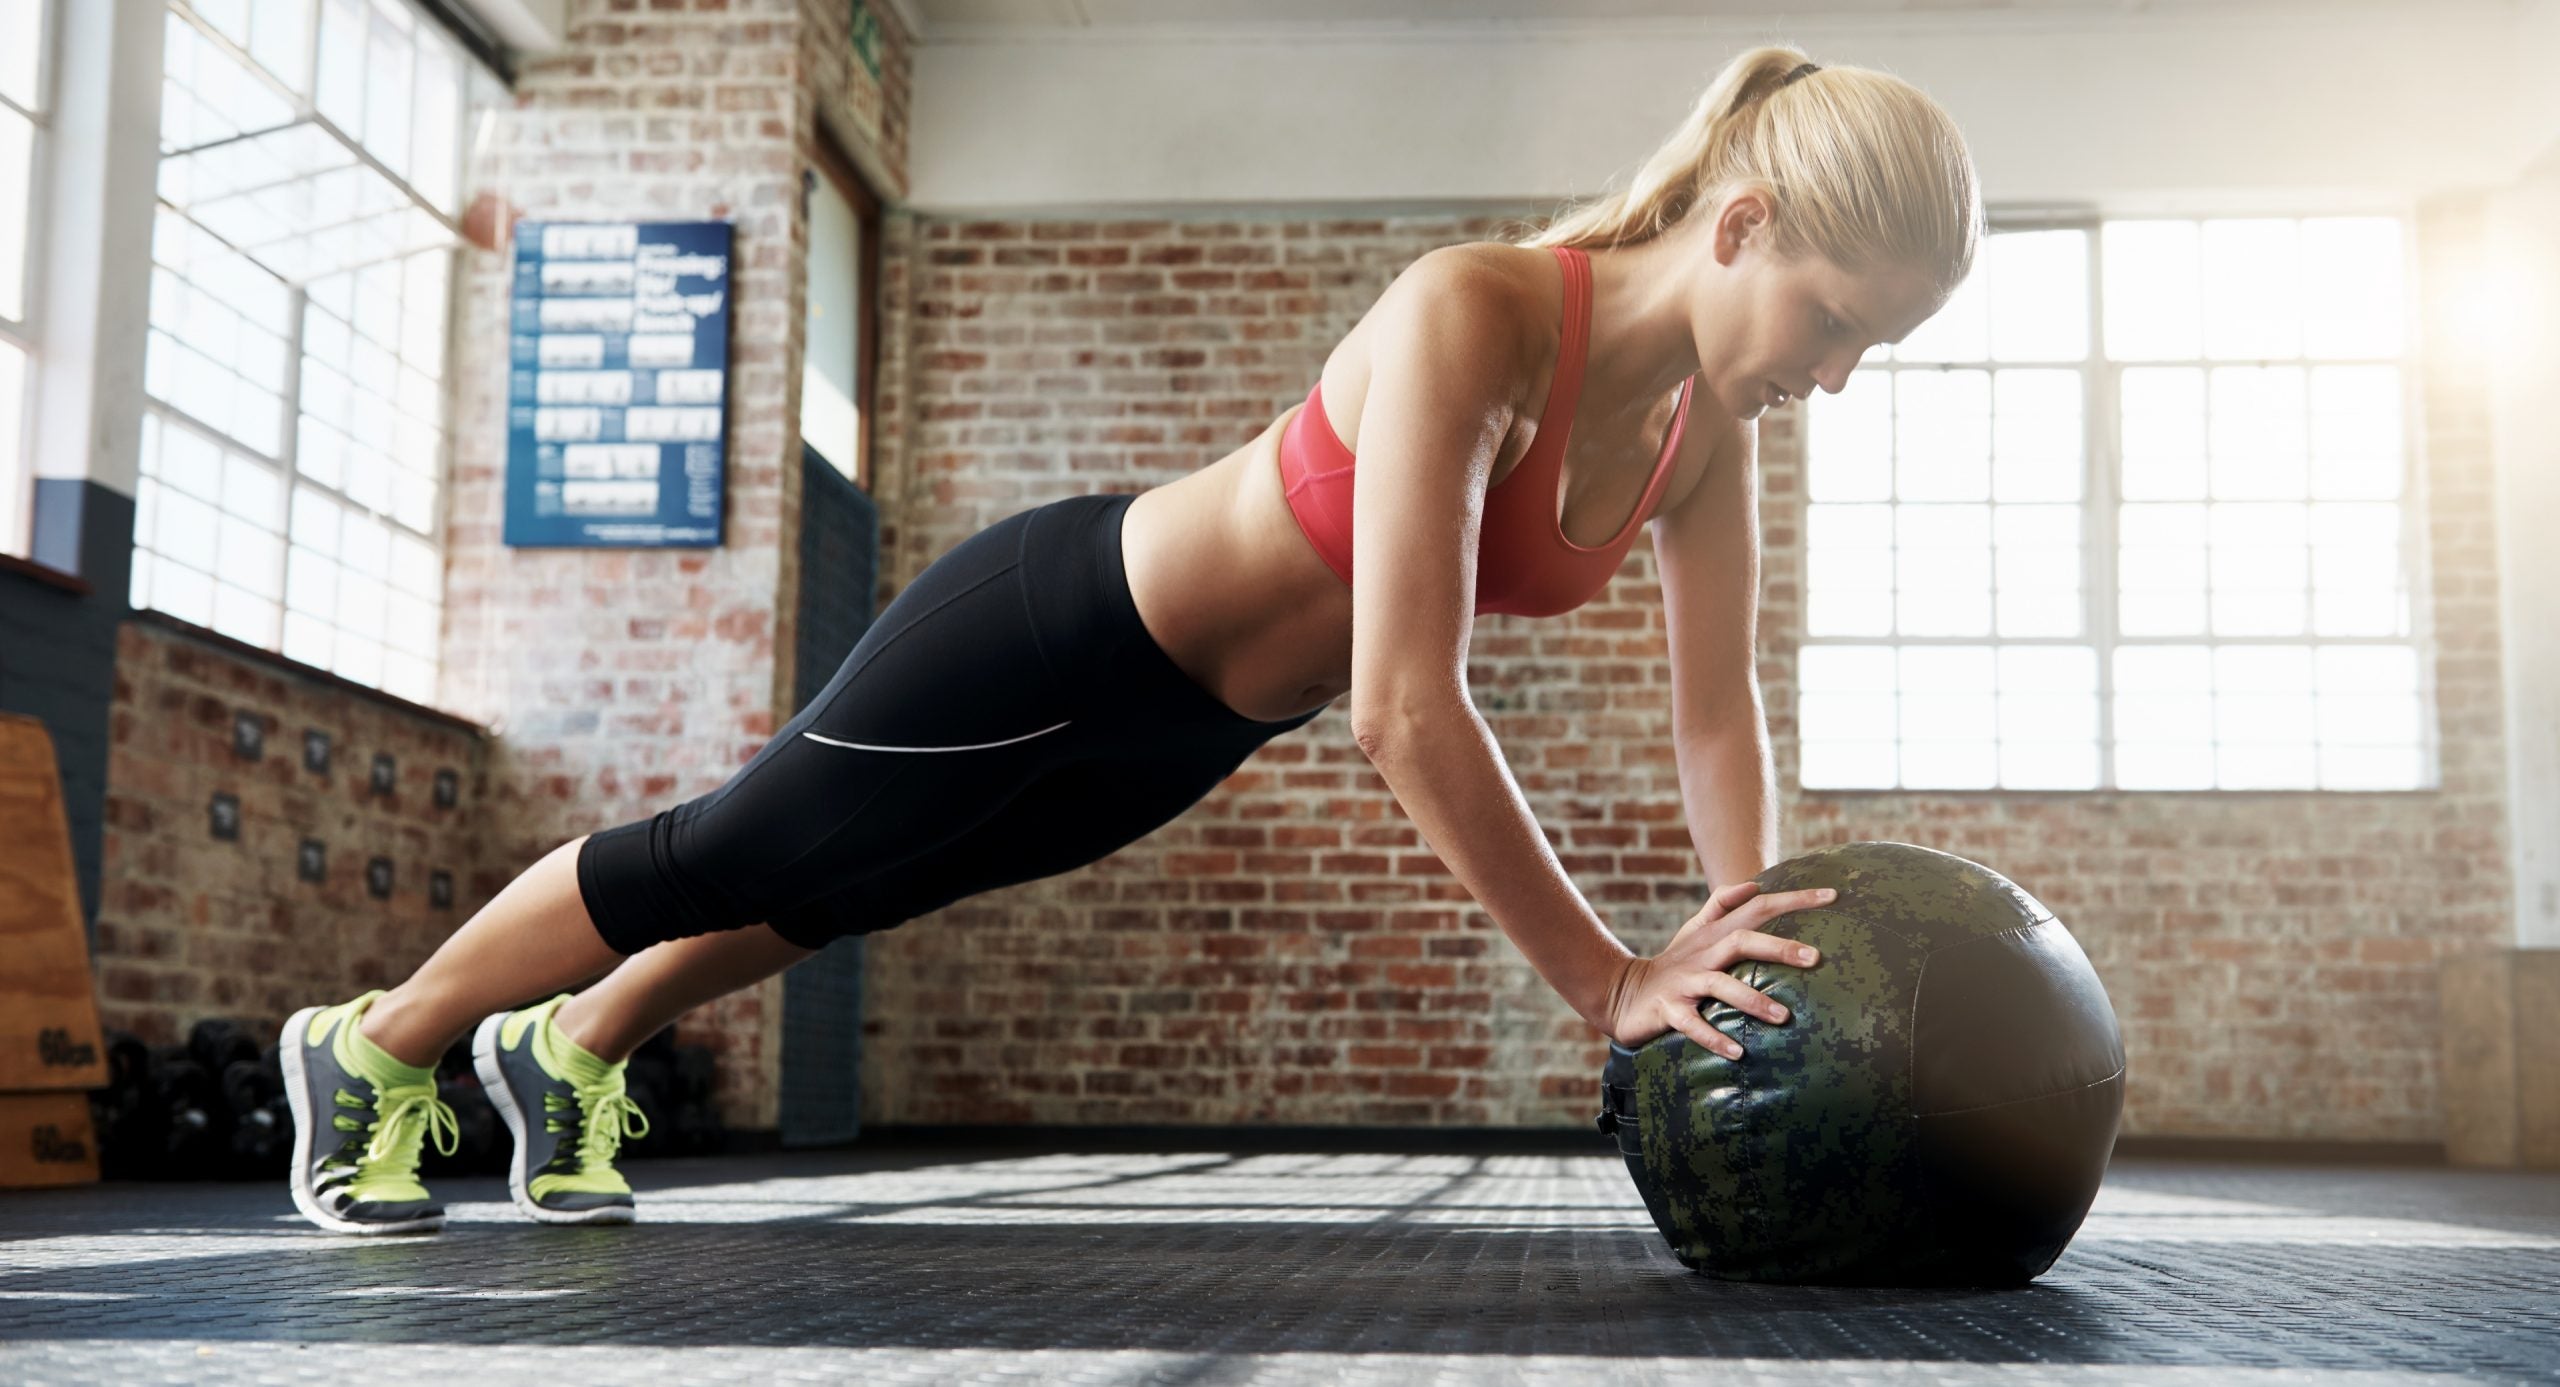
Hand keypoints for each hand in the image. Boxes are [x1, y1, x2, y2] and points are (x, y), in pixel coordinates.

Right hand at [1603, 880, 1831, 1054]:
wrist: (1622, 993)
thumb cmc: (1673, 963)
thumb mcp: (1694, 930)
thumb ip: (1722, 903)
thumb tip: (1755, 883)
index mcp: (1713, 934)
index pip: (1757, 907)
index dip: (1793, 899)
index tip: (1832, 896)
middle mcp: (1702, 954)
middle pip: (1741, 940)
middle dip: (1778, 947)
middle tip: (1815, 958)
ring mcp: (1684, 982)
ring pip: (1720, 985)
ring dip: (1752, 1000)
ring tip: (1783, 1017)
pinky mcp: (1669, 1010)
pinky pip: (1692, 1025)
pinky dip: (1713, 1038)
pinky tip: (1738, 1052)